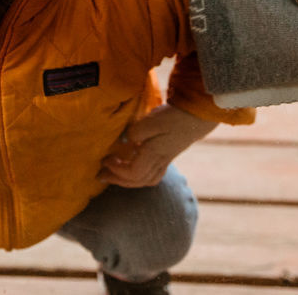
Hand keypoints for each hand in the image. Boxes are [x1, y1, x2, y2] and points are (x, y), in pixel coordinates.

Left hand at [97, 104, 215, 187]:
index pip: (133, 173)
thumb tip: (123, 141)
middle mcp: (159, 162)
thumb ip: (135, 132)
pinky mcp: (168, 157)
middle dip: (117, 180)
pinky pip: (152, 175)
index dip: (117, 170)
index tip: (105, 159)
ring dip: (127, 181)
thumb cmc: (173, 117)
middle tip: (101, 174)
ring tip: (114, 174)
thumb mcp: (152, 121)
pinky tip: (132, 167)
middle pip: (137, 181)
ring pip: (145, 180)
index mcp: (154, 154)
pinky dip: (139, 176)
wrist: (197, 116)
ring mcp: (165, 161)